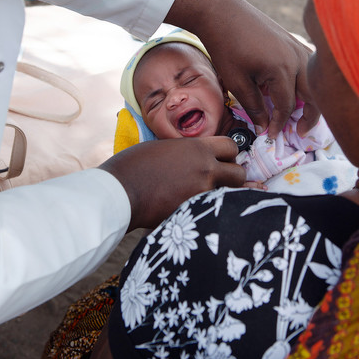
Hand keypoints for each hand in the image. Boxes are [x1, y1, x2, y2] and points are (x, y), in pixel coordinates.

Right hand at [99, 136, 244, 229]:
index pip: (231, 147)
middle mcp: (205, 169)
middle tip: (221, 180)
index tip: (221, 160)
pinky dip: (210, 211)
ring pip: (231, 195)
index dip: (228, 154)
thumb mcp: (166, 148)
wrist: (120, 191)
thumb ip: (189, 153)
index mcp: (197, 148)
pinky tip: (201, 212)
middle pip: (239, 173)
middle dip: (233, 176)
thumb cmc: (135, 165)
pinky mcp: (195, 212)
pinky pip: (213, 210)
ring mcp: (202, 192)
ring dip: (225, 195)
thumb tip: (201, 158)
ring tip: (212, 197)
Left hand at [166, 0, 319, 138]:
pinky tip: (296, 89)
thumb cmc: (225, 45)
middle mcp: (296, 58)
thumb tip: (264, 127)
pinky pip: (308, 65)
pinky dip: (307, 81)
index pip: (287, 106)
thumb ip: (254, 106)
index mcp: (282, 69)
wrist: (221, 11)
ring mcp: (297, 46)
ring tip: (302, 113)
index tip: (271, 135)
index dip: (279, 124)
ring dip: (311, 98)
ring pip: (314, 79)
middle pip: (312, 94)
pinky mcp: (293, 40)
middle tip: (299, 131)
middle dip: (308, 116)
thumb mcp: (236, 81)